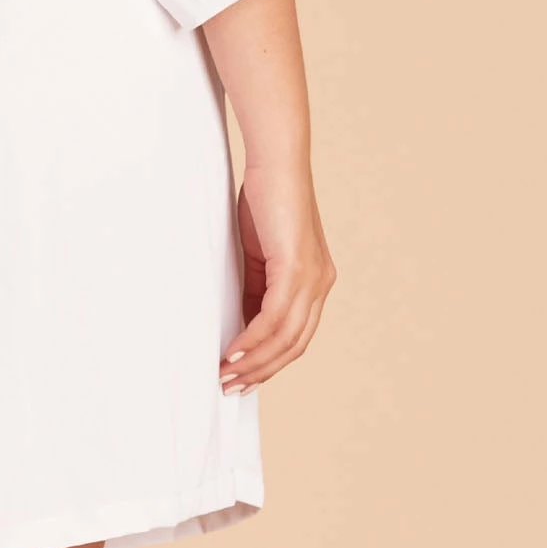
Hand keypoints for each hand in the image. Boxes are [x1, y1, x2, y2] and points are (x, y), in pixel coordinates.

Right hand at [218, 158, 335, 393]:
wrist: (276, 160)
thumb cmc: (263, 198)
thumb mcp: (258, 252)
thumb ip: (256, 285)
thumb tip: (240, 320)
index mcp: (315, 281)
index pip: (296, 336)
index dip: (269, 361)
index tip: (242, 376)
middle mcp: (321, 284)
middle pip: (294, 345)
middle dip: (260, 371)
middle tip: (229, 386)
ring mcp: (313, 278)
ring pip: (286, 338)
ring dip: (254, 362)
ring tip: (225, 376)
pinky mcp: (297, 269)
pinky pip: (274, 318)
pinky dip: (252, 339)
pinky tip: (232, 352)